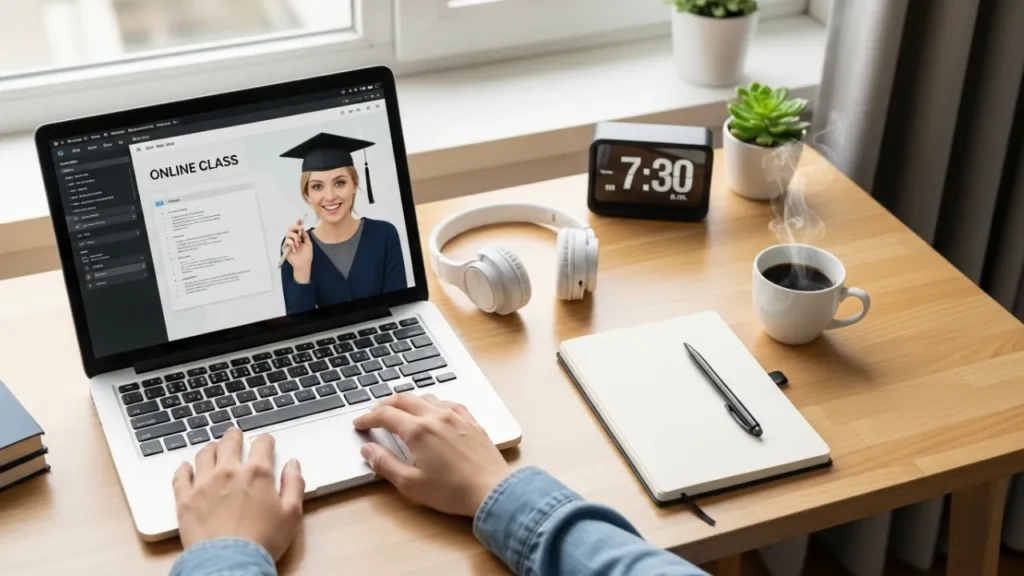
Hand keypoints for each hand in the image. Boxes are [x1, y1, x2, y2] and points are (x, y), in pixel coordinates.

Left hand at [172, 428, 304, 559]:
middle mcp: (229, 472)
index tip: (265, 442)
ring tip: (213, 447)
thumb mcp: (291, 514)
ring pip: (204, 454)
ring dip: (210, 448)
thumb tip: (293, 464)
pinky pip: (181, 476)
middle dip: (234, 436)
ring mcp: (204, 484)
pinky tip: (185, 466)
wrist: (229, 562)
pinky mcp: (185, 499)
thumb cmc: (262, 541)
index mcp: (257, 473)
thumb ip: (294, 484)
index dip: (265, 440)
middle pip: (230, 443)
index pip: (262, 445)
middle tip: (235, 434)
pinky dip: (183, 468)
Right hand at [283, 219, 312, 282]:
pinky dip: (292, 243)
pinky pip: (287, 241)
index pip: (297, 229)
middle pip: (290, 229)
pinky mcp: (284, 248)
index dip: (298, 223)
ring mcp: (288, 243)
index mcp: (299, 237)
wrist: (304, 264)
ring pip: (288, 234)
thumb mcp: (308, 244)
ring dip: (295, 237)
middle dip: (295, 227)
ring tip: (298, 244)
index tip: (300, 219)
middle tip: (300, 228)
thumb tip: (303, 229)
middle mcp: (293, 239)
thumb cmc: (307, 255)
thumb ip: (306, 236)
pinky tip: (295, 249)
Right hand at [352, 394, 509, 516]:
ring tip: (400, 411)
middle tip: (375, 414)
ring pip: (426, 397)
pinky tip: (432, 412)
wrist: (491, 490)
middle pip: (403, 399)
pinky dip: (432, 404)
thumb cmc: (452, 491)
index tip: (359, 423)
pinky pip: (447, 403)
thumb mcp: (410, 484)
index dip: (368, 418)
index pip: (385, 415)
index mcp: (418, 430)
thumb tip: (368, 450)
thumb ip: (385, 464)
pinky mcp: (470, 420)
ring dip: (408, 401)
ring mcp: (456, 416)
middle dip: (384, 404)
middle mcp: (436, 416)